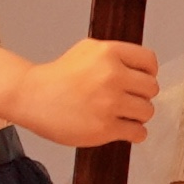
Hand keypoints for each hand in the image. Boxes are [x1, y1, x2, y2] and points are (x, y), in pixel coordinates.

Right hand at [10, 39, 157, 148]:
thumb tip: (144, 69)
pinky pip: (138, 132)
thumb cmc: (59, 76)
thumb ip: (116, 56)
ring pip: (147, 111)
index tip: (141, 80)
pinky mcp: (105, 128)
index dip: (148, 73)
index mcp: (109, 53)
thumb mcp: (87, 50)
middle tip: (127, 100)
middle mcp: (111, 75)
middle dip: (141, 95)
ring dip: (138, 115)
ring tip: (123, 115)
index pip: (150, 61)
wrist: (33, 97)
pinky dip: (134, 133)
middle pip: (151, 88)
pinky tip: (124, 129)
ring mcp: (109, 103)